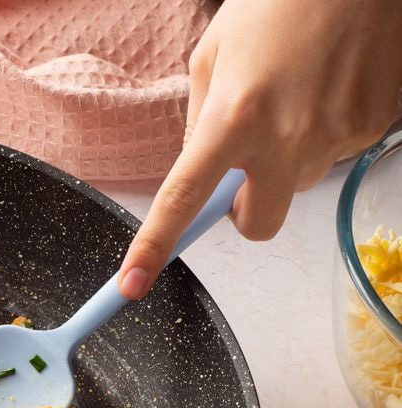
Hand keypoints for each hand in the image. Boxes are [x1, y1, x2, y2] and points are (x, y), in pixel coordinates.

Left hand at [117, 0, 401, 299]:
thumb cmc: (281, 3)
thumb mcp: (215, 54)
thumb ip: (201, 119)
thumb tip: (201, 168)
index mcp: (233, 116)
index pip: (184, 200)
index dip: (154, 246)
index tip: (131, 284)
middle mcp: (286, 137)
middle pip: (256, 224)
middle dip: (244, 209)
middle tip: (245, 166)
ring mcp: (336, 137)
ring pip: (298, 184)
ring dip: (288, 158)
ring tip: (296, 94)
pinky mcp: (372, 130)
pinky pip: (335, 154)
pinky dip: (324, 132)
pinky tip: (327, 85)